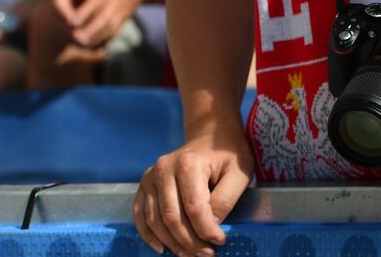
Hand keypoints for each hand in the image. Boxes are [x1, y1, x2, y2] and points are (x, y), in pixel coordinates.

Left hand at [62, 0, 141, 48]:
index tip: (72, 21)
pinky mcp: (123, 20)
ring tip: (82, 44)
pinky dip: (105, 40)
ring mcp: (122, 11)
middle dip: (90, 29)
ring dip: (97, 37)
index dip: (85, 11)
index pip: (97, 0)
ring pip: (110, 27)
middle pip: (104, 17)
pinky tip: (93, 47)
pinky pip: (115, 32)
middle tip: (74, 37)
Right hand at [133, 127, 253, 256]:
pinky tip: (161, 248)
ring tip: (190, 254)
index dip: (206, 230)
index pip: (194, 207)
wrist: (210, 135)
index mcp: (188, 163)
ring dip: (172, 242)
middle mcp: (164, 169)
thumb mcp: (239, 172)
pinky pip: (141, 215)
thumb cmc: (228, 153)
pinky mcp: (145, 184)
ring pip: (156, 220)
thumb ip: (226, 199)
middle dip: (190, 241)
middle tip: (206, 254)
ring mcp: (150, 176)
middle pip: (172, 217)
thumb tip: (210, 226)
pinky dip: (148, 235)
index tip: (219, 241)